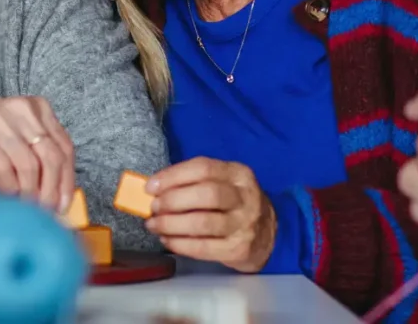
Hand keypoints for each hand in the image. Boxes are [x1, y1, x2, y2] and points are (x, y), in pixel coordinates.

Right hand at [0, 97, 74, 210]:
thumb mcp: (12, 134)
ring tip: (26, 208)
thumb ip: (34, 152)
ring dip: (30, 194)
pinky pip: (4, 169)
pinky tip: (7, 198)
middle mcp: (20, 108)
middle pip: (51, 156)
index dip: (68, 180)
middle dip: (53, 191)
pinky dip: (9, 189)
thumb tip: (58, 192)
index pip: (64, 146)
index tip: (64, 204)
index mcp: (35, 106)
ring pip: (30, 165)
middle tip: (47, 213)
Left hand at [144, 158, 275, 272]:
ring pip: (203, 223)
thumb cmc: (234, 204)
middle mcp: (245, 198)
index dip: (173, 176)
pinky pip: (203, 247)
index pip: (203, 168)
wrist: (267, 236)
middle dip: (173, 200)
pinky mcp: (238, 249)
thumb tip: (153, 188)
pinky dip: (180, 244)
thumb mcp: (223, 183)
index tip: (150, 186)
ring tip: (154, 225)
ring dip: (171, 224)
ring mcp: (244, 225)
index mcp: (238, 174)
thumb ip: (193, 182)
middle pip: (206, 194)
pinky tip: (167, 240)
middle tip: (154, 207)